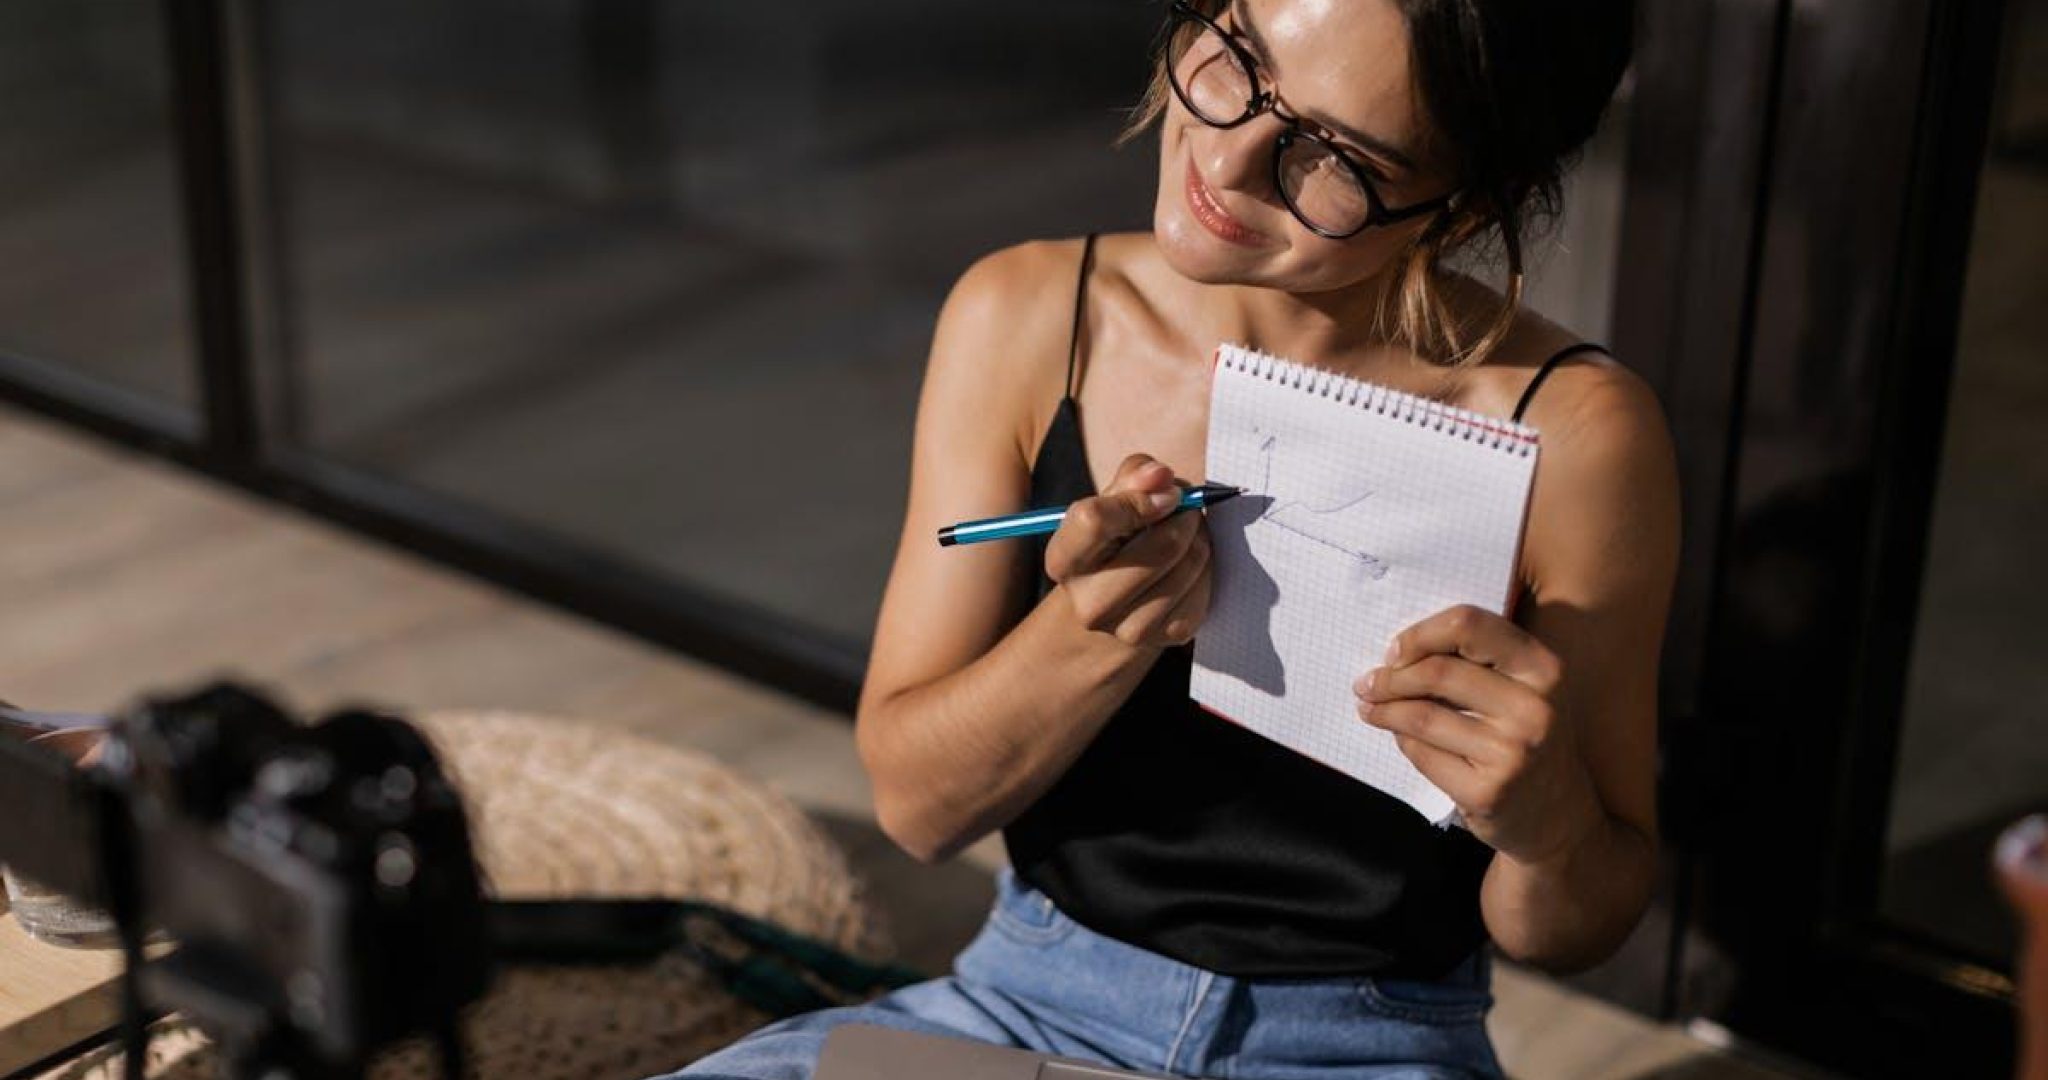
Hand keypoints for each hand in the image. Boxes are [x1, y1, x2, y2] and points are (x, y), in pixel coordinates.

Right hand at [1043, 453, 1212, 649]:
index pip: (1094, 520)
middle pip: (1163, 546)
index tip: (1163, 490)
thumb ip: (1133, 476)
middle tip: (1183, 508)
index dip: (1139, 497)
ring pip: (1189, 565)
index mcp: (1063, 560)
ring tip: (1186, 533)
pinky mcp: (1167, 636)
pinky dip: (1205, 567)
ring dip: (1199, 539)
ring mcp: (1128, 628)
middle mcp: (1089, 602)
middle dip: (1185, 516)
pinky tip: (1189, 563)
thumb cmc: (1114, 538)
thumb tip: (1161, 476)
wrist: (1116, 604)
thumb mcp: (1112, 500)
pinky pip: (1204, 588)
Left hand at [1353, 604, 1603, 865]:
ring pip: (1422, 715)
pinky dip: (1402, 741)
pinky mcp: (1487, 792)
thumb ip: (1475, 662)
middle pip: (1438, 671)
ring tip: (1369, 707)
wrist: (1557, 813)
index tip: (1394, 651)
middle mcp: (1534, 709)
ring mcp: (1512, 754)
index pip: (1469, 625)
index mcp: (1543, 668)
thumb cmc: (1524, 736)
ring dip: (1384, 709)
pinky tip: (1400, 738)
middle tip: (1366, 684)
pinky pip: (1422, 754)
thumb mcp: (1520, 689)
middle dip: (1391, 677)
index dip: (1421, 634)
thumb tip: (1397, 653)